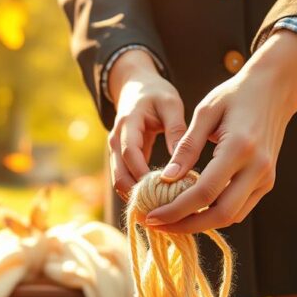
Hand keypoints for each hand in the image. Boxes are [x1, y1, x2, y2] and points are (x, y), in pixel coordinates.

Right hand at [107, 49, 185, 198]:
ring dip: (136, 196)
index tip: (163, 189)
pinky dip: (138, 191)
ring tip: (161, 210)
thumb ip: (176, 130)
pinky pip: (125, 179)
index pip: (130, 154)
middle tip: (164, 208)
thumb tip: (182, 160)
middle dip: (138, 193)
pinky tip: (157, 201)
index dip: (142, 174)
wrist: (135, 86)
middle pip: (119, 175)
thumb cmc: (156, 94)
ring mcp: (115, 150)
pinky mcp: (120, 158)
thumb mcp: (171, 104)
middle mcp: (116, 140)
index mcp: (128, 124)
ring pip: (119, 181)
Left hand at [145, 30, 296, 232]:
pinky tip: (192, 209)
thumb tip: (166, 177)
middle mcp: (258, 168)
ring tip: (169, 219)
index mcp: (240, 148)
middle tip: (156, 224)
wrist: (275, 89)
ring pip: (231, 217)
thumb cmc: (235, 94)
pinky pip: (240, 209)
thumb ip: (187, 147)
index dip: (175, 210)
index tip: (151, 215)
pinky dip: (214, 215)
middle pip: (220, 215)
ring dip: (199, 224)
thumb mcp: (205, 112)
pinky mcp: (267, 182)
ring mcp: (266, 178)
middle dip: (185, 226)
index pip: (204, 192)